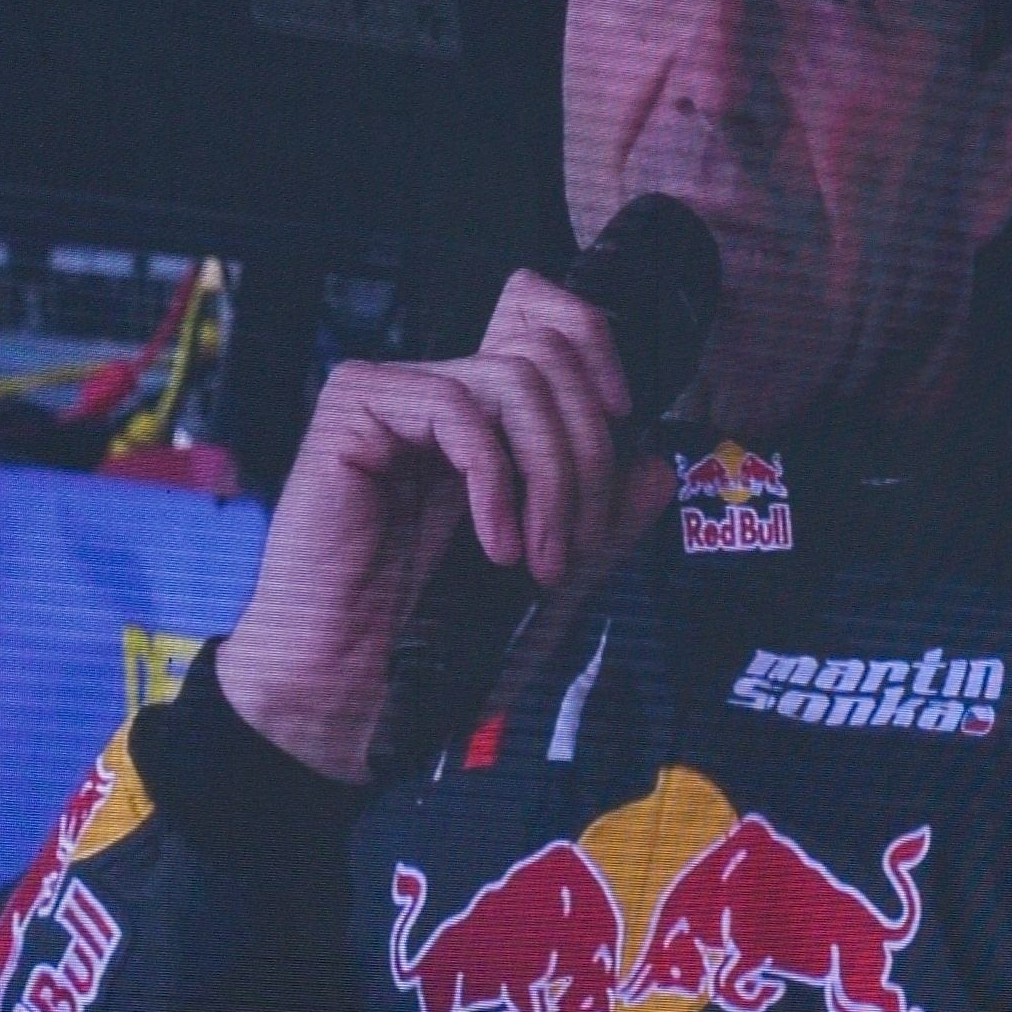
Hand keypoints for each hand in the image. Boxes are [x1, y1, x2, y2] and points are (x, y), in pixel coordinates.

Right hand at [211, 272, 660, 779]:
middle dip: (587, 450)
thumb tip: (658, 465)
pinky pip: (455, 405)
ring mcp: (395, 396)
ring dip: (552, 476)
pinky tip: (496, 546)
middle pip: (548, 355)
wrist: (354, 691)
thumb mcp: (551, 580)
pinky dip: (495, 480)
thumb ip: (603, 524)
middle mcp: (440, 396)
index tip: (624, 416)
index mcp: (484, 421)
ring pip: (515, 379)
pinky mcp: (353, 410)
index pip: (542, 320)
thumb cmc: (439, 641)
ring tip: (541, 560)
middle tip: (581, 543)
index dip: (594, 342)